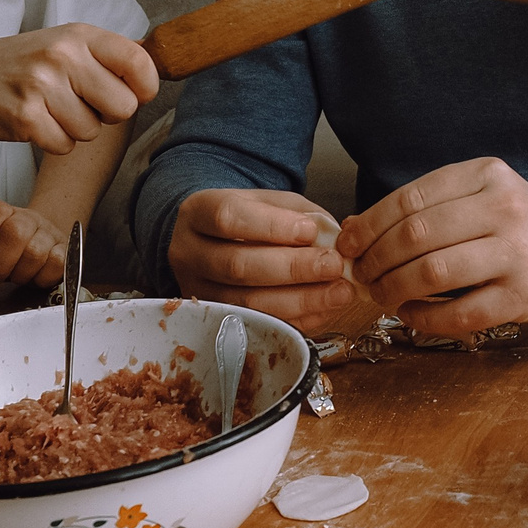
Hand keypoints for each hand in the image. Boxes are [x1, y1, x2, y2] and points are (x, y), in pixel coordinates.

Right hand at [0, 24, 158, 154]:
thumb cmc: (20, 64)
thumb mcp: (63, 44)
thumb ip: (106, 58)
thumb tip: (154, 76)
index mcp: (79, 35)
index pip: (139, 62)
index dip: (145, 87)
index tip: (135, 94)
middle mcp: (63, 56)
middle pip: (123, 107)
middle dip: (106, 115)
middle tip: (78, 103)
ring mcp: (42, 86)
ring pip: (92, 131)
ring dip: (74, 129)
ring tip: (49, 109)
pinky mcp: (25, 117)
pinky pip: (65, 146)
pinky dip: (53, 142)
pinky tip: (35, 122)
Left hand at [0, 199, 64, 287]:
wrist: (35, 242)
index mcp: (0, 212)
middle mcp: (26, 217)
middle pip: (15, 233)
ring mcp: (48, 232)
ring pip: (36, 252)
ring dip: (19, 274)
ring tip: (14, 275)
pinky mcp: (66, 249)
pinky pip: (57, 263)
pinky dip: (41, 277)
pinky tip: (33, 276)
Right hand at [167, 188, 352, 330]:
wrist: (214, 242)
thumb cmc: (247, 219)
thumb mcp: (269, 201)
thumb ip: (297, 214)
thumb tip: (331, 238)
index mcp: (198, 213)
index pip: (228, 218)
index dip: (271, 226)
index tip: (310, 231)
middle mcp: (189, 254)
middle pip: (238, 265)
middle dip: (293, 268)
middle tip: (333, 265)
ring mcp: (198, 292)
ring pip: (247, 302)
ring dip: (300, 300)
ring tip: (338, 292)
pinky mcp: (215, 321)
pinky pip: (259, 326)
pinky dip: (297, 319)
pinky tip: (324, 309)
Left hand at [337, 157, 527, 337]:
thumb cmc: (513, 223)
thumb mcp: (475, 196)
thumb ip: (422, 208)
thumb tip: (353, 229)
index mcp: (486, 175)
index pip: (412, 198)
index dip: (370, 224)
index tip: (348, 244)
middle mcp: (503, 209)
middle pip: (417, 235)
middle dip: (376, 259)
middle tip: (361, 274)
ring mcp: (515, 254)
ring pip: (433, 273)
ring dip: (394, 288)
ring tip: (381, 295)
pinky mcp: (521, 296)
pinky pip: (459, 313)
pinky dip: (424, 317)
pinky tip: (410, 313)